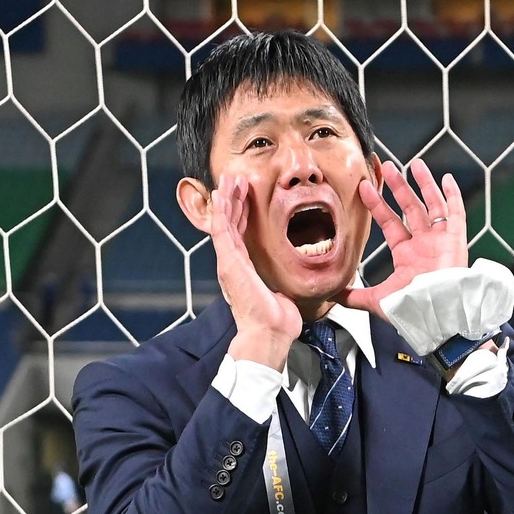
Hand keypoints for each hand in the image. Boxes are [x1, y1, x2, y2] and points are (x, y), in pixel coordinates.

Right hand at [210, 173, 300, 368]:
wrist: (269, 334)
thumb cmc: (278, 321)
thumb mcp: (283, 293)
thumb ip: (282, 282)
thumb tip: (291, 282)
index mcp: (244, 270)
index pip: (241, 235)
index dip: (243, 213)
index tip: (247, 195)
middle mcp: (233, 264)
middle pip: (230, 224)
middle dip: (233, 200)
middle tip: (235, 179)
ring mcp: (229, 263)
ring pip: (224, 222)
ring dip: (227, 199)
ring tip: (229, 178)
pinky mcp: (229, 263)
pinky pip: (222, 230)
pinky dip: (222, 210)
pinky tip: (223, 194)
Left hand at [336, 159, 467, 317]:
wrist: (435, 314)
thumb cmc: (410, 309)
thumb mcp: (376, 301)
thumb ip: (354, 296)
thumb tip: (331, 294)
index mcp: (406, 255)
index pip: (390, 223)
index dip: (378, 205)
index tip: (364, 188)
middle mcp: (423, 245)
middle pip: (410, 208)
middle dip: (399, 188)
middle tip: (387, 168)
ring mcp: (440, 241)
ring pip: (432, 205)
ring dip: (424, 184)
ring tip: (413, 164)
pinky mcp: (456, 240)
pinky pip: (456, 213)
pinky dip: (452, 196)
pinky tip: (446, 179)